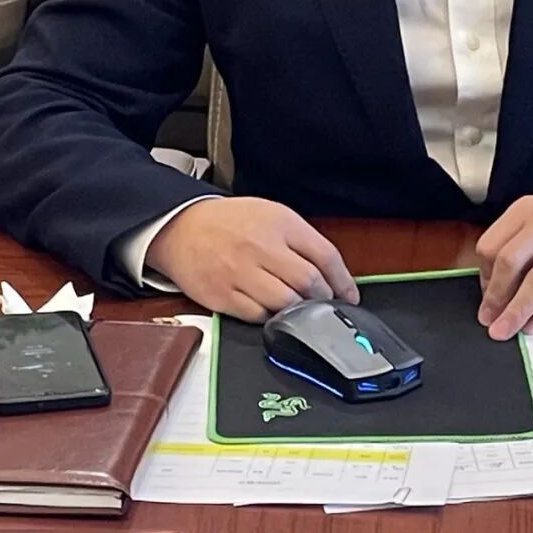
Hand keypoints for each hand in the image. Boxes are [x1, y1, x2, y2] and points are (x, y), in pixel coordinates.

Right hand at [146, 196, 359, 321]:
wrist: (182, 227)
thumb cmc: (232, 222)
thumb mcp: (272, 215)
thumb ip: (301, 240)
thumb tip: (331, 272)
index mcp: (280, 223)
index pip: (325, 255)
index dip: (343, 281)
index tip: (349, 296)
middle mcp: (262, 247)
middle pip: (309, 282)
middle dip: (324, 299)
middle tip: (326, 305)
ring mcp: (241, 273)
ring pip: (286, 303)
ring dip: (300, 311)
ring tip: (301, 310)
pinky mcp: (223, 295)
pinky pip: (258, 316)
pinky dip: (271, 317)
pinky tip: (273, 311)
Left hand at [476, 191, 532, 339]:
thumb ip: (521, 244)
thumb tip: (493, 288)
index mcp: (530, 207)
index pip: (492, 244)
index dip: (483, 276)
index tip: (485, 297)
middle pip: (511, 262)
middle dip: (495, 297)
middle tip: (489, 320)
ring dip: (518, 311)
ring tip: (506, 330)